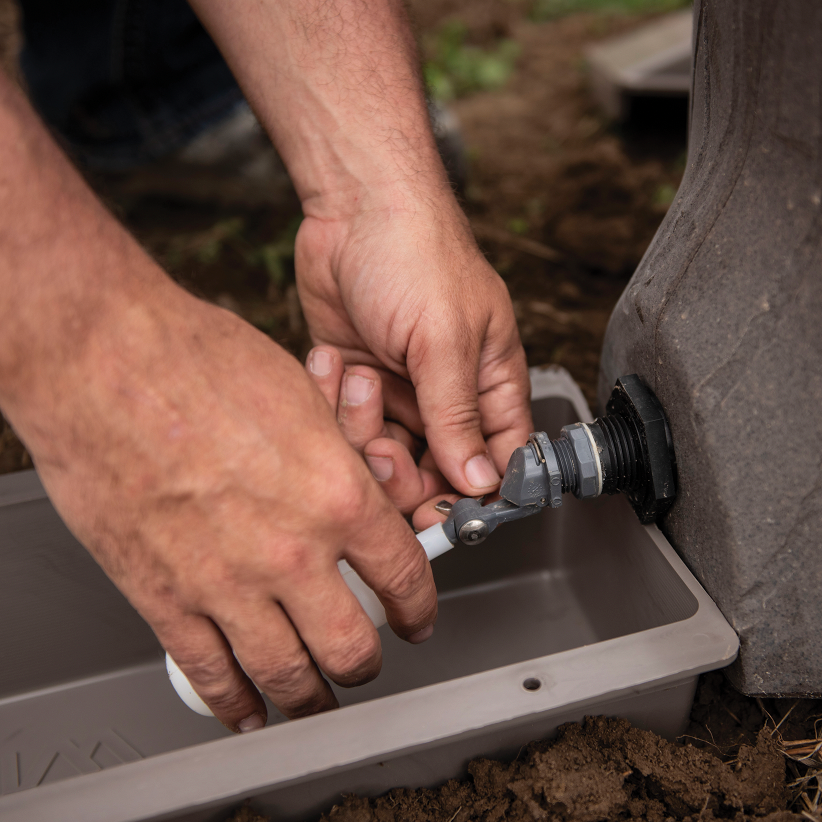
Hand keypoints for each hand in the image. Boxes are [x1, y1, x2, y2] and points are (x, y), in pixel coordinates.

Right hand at [9, 280, 437, 730]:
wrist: (104, 360)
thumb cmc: (197, 360)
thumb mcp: (302, 397)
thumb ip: (337, 456)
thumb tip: (358, 483)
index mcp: (338, 495)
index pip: (404, 575)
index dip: (419, 607)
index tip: (416, 617)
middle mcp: (290, 550)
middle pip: (353, 647)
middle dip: (367, 662)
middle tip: (367, 659)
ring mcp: (227, 583)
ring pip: (288, 675)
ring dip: (311, 695)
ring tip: (316, 695)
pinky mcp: (164, 598)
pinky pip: (209, 673)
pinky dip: (234, 701)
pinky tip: (246, 707)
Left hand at [295, 196, 532, 501]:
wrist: (352, 207)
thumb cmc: (417, 253)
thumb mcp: (445, 339)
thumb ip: (457, 416)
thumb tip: (479, 481)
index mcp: (487, 384)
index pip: (497, 461)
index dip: (475, 497)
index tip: (445, 517)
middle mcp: (444, 394)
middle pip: (433, 474)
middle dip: (403, 474)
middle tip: (384, 449)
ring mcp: (397, 389)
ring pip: (382, 455)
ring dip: (363, 430)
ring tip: (359, 381)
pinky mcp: (353, 381)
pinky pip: (341, 425)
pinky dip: (331, 402)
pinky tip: (333, 361)